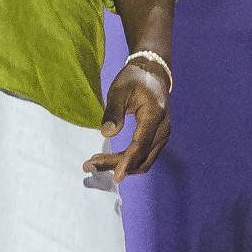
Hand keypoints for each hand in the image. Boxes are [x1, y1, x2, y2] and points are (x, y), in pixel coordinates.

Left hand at [84, 58, 170, 177]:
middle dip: (117, 165)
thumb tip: (107, 134)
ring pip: (144, 161)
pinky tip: (110, 160)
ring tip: (95, 164)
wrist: (152, 74)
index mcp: (154, 114)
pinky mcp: (158, 138)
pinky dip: (128, 162)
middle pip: (141, 157)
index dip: (127, 162)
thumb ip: (113, 112)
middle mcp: (163, 128)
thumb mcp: (119, 90)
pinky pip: (145, 157)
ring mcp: (163, 135)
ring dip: (122, 166)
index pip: (141, 145)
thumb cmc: (133, 80)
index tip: (116, 177)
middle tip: (88, 165)